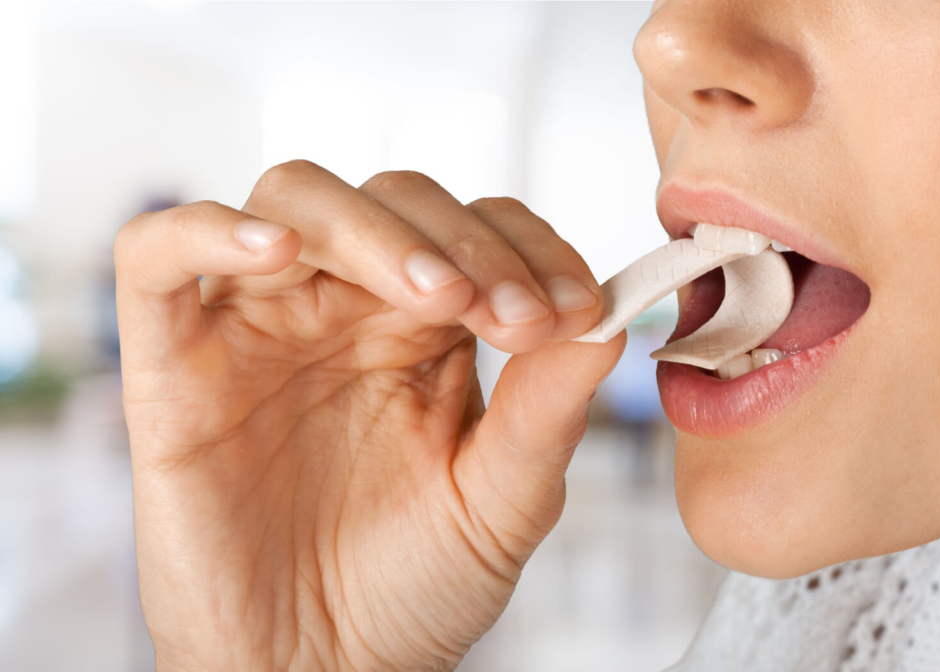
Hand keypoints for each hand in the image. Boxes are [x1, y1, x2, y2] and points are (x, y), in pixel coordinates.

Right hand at [115, 161, 625, 671]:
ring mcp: (258, 327)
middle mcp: (344, 312)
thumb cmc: (412, 589)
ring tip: (434, 296)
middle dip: (464, 243)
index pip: (478, 230)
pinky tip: (276, 252)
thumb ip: (549, 408)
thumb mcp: (503, 500)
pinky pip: (157, 257)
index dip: (529, 248)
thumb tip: (610, 319)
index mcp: (425, 331)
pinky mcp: (170, 365)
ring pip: (293, 201)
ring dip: (373, 230)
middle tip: (514, 314)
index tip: (578, 308)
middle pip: (392, 200)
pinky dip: (206, 230)